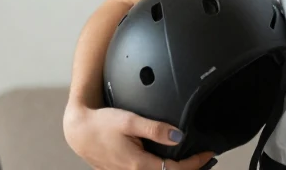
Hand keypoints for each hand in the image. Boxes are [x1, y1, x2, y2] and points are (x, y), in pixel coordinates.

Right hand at [63, 103, 215, 169]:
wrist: (77, 131)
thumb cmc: (101, 124)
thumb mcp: (129, 121)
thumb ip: (155, 129)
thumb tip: (179, 136)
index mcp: (138, 164)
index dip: (194, 164)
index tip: (208, 154)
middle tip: (205, 160)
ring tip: (192, 162)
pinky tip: (167, 162)